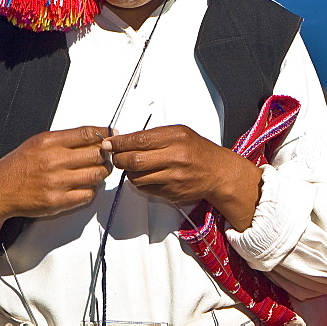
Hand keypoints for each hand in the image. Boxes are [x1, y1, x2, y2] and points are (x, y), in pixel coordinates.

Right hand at [0, 126, 111, 264]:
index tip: (113, 134)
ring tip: (96, 171)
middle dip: (106, 155)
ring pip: (96, 175)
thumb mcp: (38, 142)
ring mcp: (56, 182)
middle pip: (97, 155)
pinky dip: (90, 190)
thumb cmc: (18, 166)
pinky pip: (87, 194)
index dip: (105, 133)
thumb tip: (95, 135)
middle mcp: (53, 160)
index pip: (88, 134)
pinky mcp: (57, 201)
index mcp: (49, 142)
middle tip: (105, 156)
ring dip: (101, 173)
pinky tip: (83, 186)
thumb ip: (65, 139)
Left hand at [101, 125, 262, 230]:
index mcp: (176, 137)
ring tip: (132, 165)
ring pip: (136, 177)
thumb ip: (154, 136)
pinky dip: (140, 182)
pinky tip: (146, 175)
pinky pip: (145, 188)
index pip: (139, 140)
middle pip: (134, 160)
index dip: (119, 143)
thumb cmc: (197, 150)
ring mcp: (173, 178)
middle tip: (115, 156)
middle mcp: (175, 157)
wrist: (218, 172)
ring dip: (129, 172)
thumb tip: (125, 140)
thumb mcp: (179, 133)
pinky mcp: (170, 193)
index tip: (108, 143)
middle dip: (118, 158)